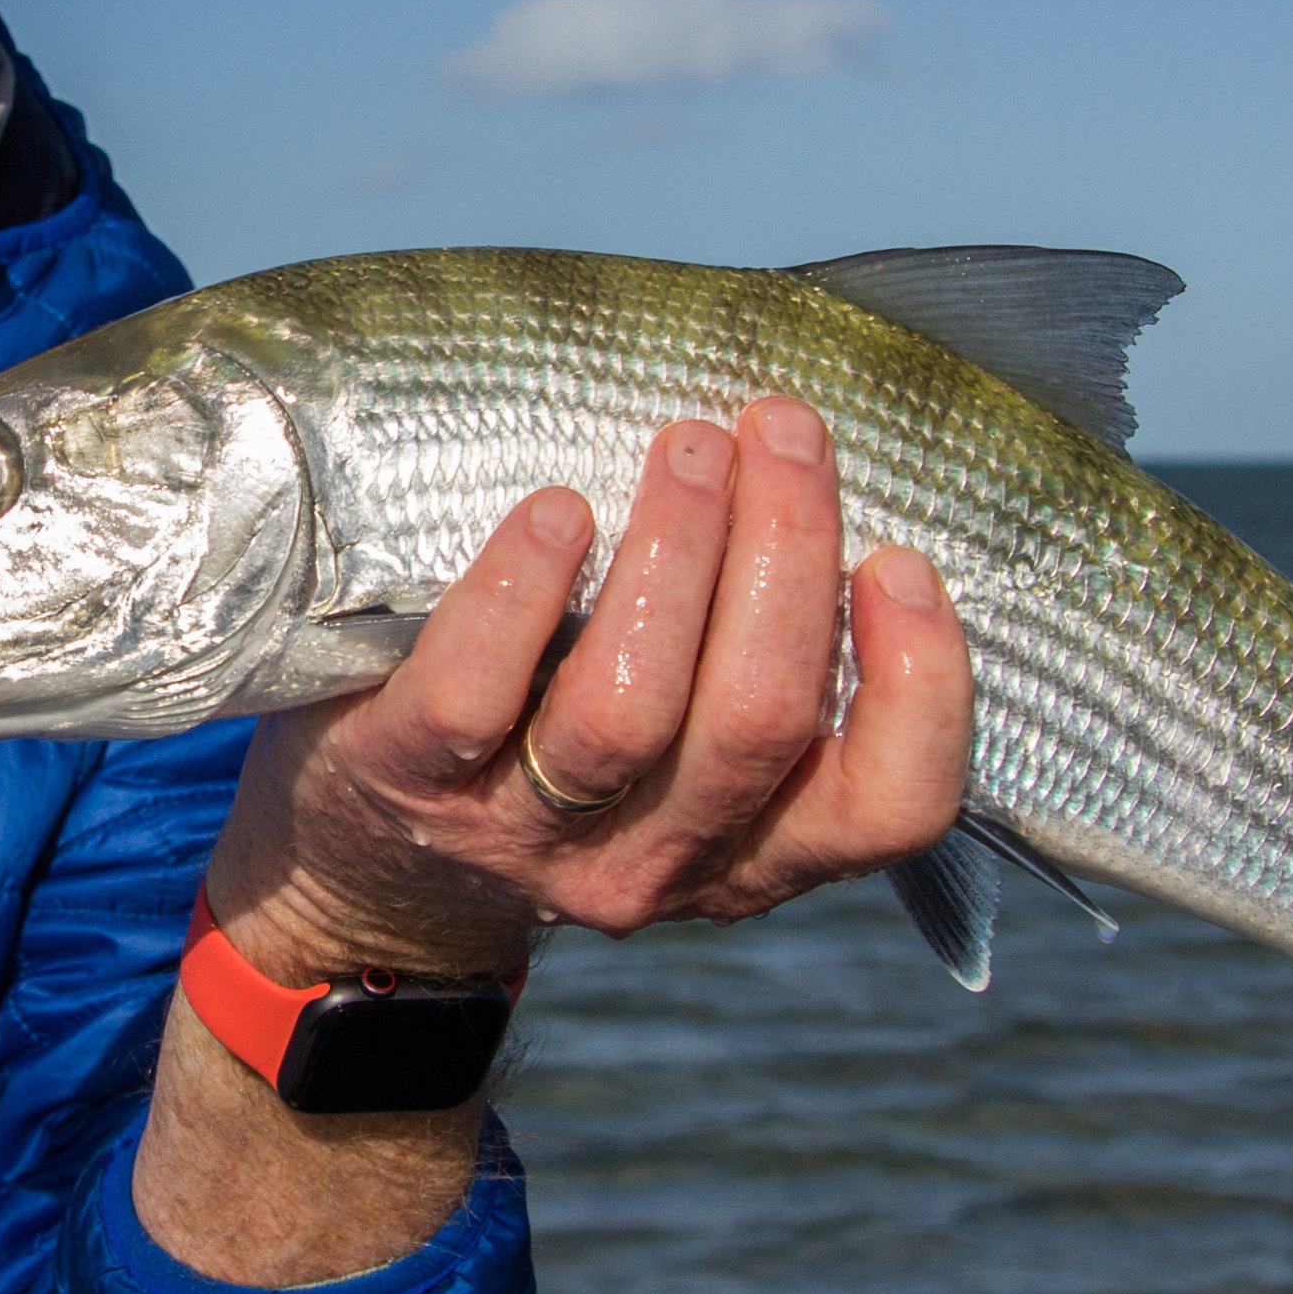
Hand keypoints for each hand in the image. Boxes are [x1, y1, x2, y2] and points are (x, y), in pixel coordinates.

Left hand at [205, 394, 974, 987]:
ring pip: (627, 710)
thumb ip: (759, 653)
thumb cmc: (564, 744)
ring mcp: (531, 839)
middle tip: (782, 428)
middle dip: (786, 554)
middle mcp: (659, 861)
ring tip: (688, 447)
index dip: (921, 690)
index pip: (888, 809)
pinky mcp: (414, 789)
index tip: (901, 559)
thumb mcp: (689, 739)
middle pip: (756, 724)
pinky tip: (556, 512)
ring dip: (672, 557)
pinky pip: (474, 694)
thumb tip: (824, 477)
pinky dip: (521, 590)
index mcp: (757, 847)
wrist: (371, 865)